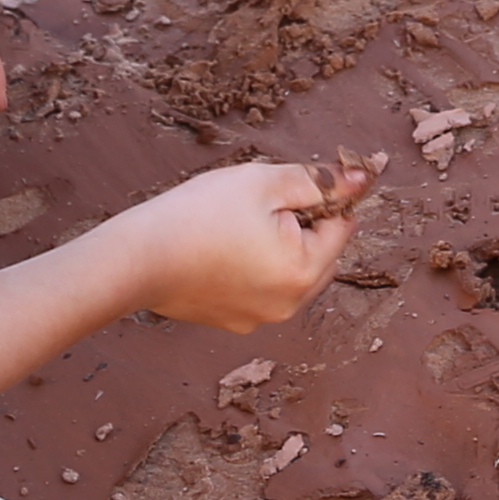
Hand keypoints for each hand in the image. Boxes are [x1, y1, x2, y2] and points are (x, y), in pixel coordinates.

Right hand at [111, 156, 376, 333]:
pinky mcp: (231, 321)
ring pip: (289, 273)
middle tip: (259, 204)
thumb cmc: (199, 215)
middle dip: (301, 226)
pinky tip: (219, 248)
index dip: (321, 198)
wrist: (136, 259)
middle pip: (319, 255)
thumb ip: (317, 180)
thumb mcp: (264, 182)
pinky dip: (251, 269)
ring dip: (278, 248)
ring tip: (236, 225)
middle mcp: (289, 305)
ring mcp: (258, 318)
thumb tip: (362, 178)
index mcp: (304, 271)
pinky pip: (259, 289)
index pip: (341, 227)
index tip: (289, 184)